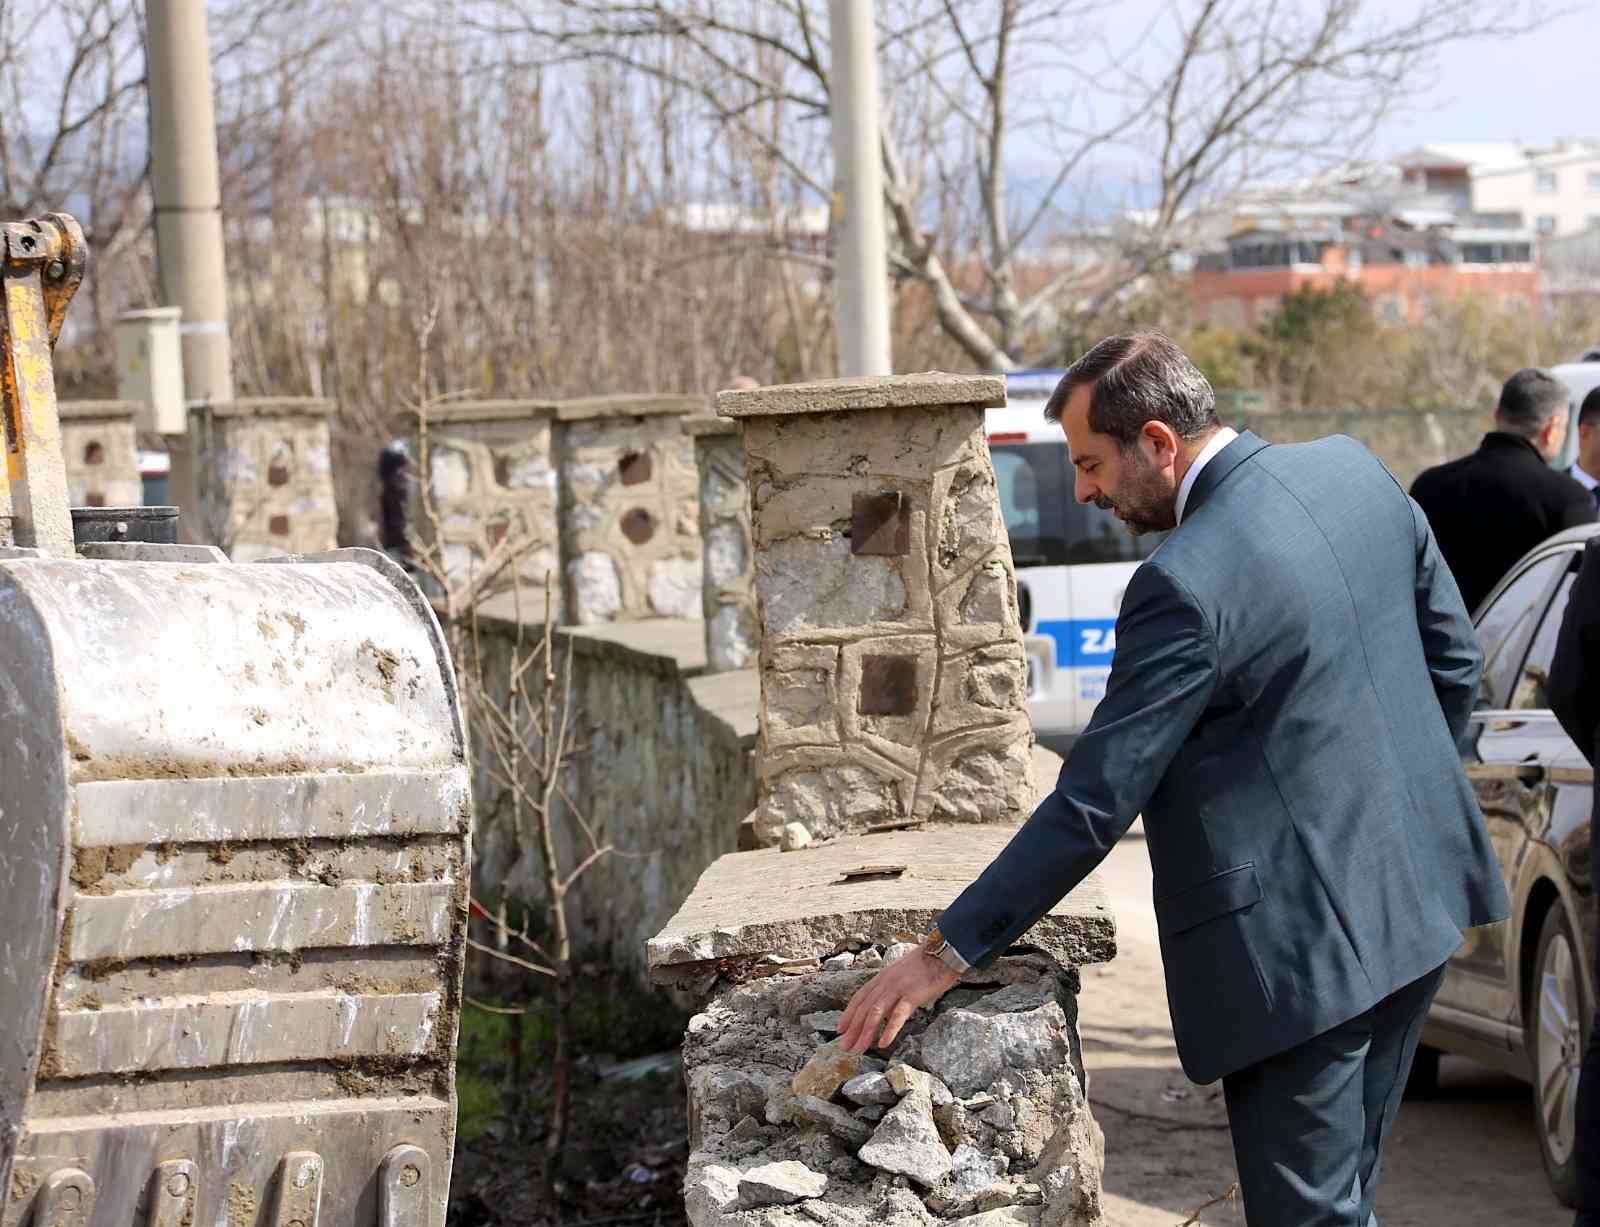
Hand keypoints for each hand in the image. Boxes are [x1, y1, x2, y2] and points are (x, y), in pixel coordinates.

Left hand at [838, 950, 959, 1053]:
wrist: (942, 952)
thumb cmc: (926, 965)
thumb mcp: (901, 973)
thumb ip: (891, 988)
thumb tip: (885, 1007)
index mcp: (882, 977)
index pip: (859, 997)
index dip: (848, 1014)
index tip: (840, 1029)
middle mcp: (885, 982)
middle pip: (864, 1008)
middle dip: (852, 1029)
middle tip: (844, 1047)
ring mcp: (898, 988)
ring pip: (876, 1013)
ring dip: (865, 1033)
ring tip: (858, 1049)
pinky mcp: (913, 994)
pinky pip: (898, 1015)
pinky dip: (889, 1030)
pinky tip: (883, 1044)